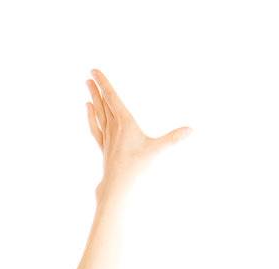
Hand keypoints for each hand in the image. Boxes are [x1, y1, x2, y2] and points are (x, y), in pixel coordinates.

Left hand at [85, 68, 191, 197]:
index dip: (104, 83)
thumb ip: (173, 138)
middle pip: (103, 103)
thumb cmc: (136, 169)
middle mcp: (113, 127)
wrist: (118, 188)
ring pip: (98, 113)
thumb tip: (191, 130)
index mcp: (124, 123)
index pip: (112, 97)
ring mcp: (107, 138)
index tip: (94, 70)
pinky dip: (91, 116)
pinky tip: (88, 109)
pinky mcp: (104, 147)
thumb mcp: (156, 151)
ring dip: (93, 98)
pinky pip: (95, 127)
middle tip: (90, 74)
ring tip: (87, 85)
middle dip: (97, 88)